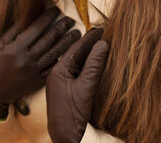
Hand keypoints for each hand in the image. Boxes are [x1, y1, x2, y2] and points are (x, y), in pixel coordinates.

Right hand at [0, 7, 80, 121]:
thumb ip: (14, 31)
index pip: (36, 29)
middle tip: (70, 19)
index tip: (56, 9)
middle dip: (61, 27)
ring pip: (54, 54)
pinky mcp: (36, 83)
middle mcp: (26, 61)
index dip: (47, 18)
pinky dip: (62, 59)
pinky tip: (70, 52)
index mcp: (15, 49)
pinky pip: (53, 69)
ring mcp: (32, 73)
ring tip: (77, 33)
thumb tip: (28, 15)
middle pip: (48, 40)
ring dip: (67, 42)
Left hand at [46, 28, 108, 142]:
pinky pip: (76, 72)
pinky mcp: (64, 90)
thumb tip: (102, 44)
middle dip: (89, 44)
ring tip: (101, 44)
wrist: (64, 137)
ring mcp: (60, 82)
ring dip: (88, 54)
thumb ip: (94, 64)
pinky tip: (94, 63)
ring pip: (76, 62)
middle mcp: (57, 74)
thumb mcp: (87, 87)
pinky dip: (86, 65)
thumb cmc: (73, 114)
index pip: (76, 48)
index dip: (90, 38)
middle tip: (103, 33)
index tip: (101, 28)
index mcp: (58, 70)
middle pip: (75, 53)